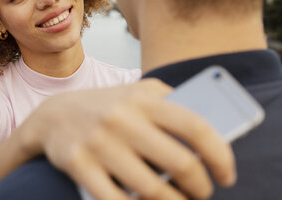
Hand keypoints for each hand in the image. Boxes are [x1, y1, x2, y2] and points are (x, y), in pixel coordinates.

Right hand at [19, 78, 235, 199]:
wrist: (54, 114)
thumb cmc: (109, 106)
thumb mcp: (140, 91)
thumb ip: (172, 101)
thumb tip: (214, 129)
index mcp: (144, 100)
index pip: (196, 126)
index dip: (220, 155)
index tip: (227, 175)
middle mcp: (123, 119)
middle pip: (180, 164)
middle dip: (200, 188)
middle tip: (203, 193)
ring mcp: (99, 143)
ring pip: (152, 190)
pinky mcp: (79, 165)